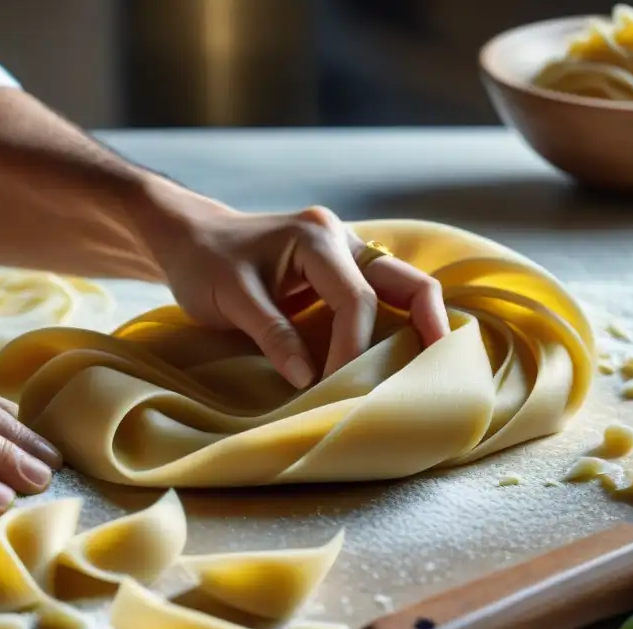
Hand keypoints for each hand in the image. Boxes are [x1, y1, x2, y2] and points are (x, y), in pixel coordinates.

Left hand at [149, 196, 449, 388]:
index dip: (353, 347)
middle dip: (427, 321)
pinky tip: (400, 353)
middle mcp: (340, 239)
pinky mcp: (339, 272)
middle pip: (405, 280)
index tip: (336, 387)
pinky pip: (380, 295)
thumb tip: (309, 379)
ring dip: (416, 322)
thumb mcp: (229, 298)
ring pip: (400, 286)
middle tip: (441, 366)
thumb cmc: (204, 264)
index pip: (355, 298)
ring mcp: (345, 252)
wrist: (190, 239)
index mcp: (316, 238)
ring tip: (429, 366)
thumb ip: (271, 334)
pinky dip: (395, 322)